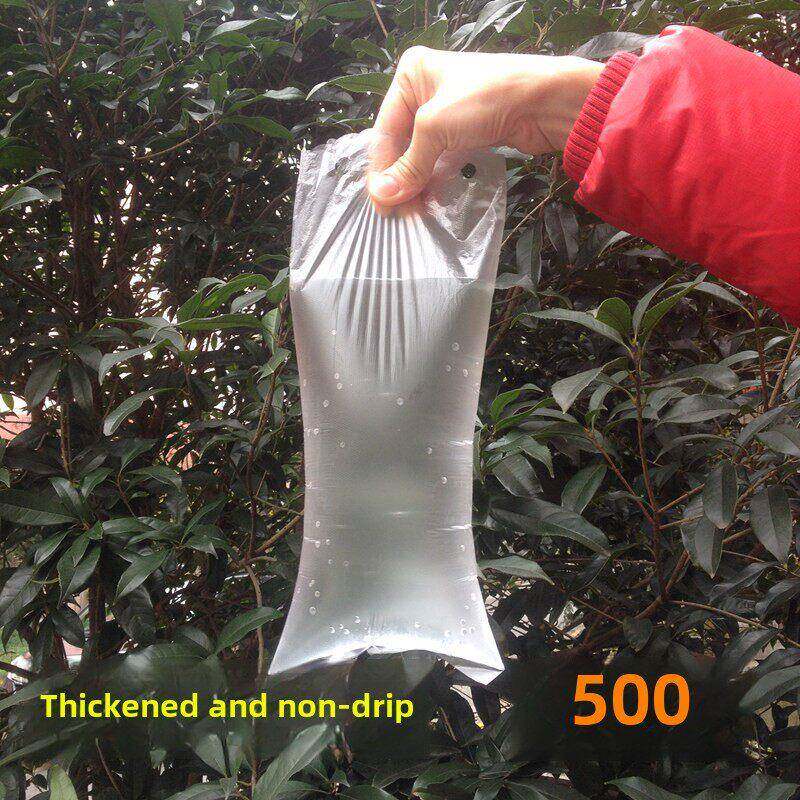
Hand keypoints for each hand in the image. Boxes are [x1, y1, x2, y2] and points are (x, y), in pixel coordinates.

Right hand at [367, 47, 602, 205]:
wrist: (544, 101)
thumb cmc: (485, 99)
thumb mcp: (436, 128)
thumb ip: (409, 165)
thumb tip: (382, 196)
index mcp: (411, 75)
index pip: (385, 129)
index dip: (381, 169)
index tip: (379, 202)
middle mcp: (426, 90)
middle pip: (402, 144)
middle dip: (399, 178)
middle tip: (394, 211)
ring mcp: (447, 113)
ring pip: (421, 154)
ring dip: (416, 182)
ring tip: (410, 211)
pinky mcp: (467, 132)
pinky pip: (441, 159)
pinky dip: (434, 179)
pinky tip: (429, 199)